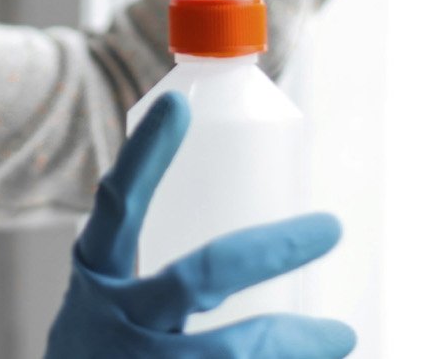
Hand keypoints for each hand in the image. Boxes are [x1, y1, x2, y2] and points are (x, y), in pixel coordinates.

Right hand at [43, 92, 354, 357]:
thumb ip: (161, 269)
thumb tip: (255, 235)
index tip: (178, 103)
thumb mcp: (109, 296)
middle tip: (328, 227)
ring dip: (292, 341)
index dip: (144, 155)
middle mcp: (117, 316)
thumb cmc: (105, 348)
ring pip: (229, 351)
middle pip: (199, 277)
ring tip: (340, 333)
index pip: (116, 204)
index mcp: (97, 272)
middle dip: (270, 250)